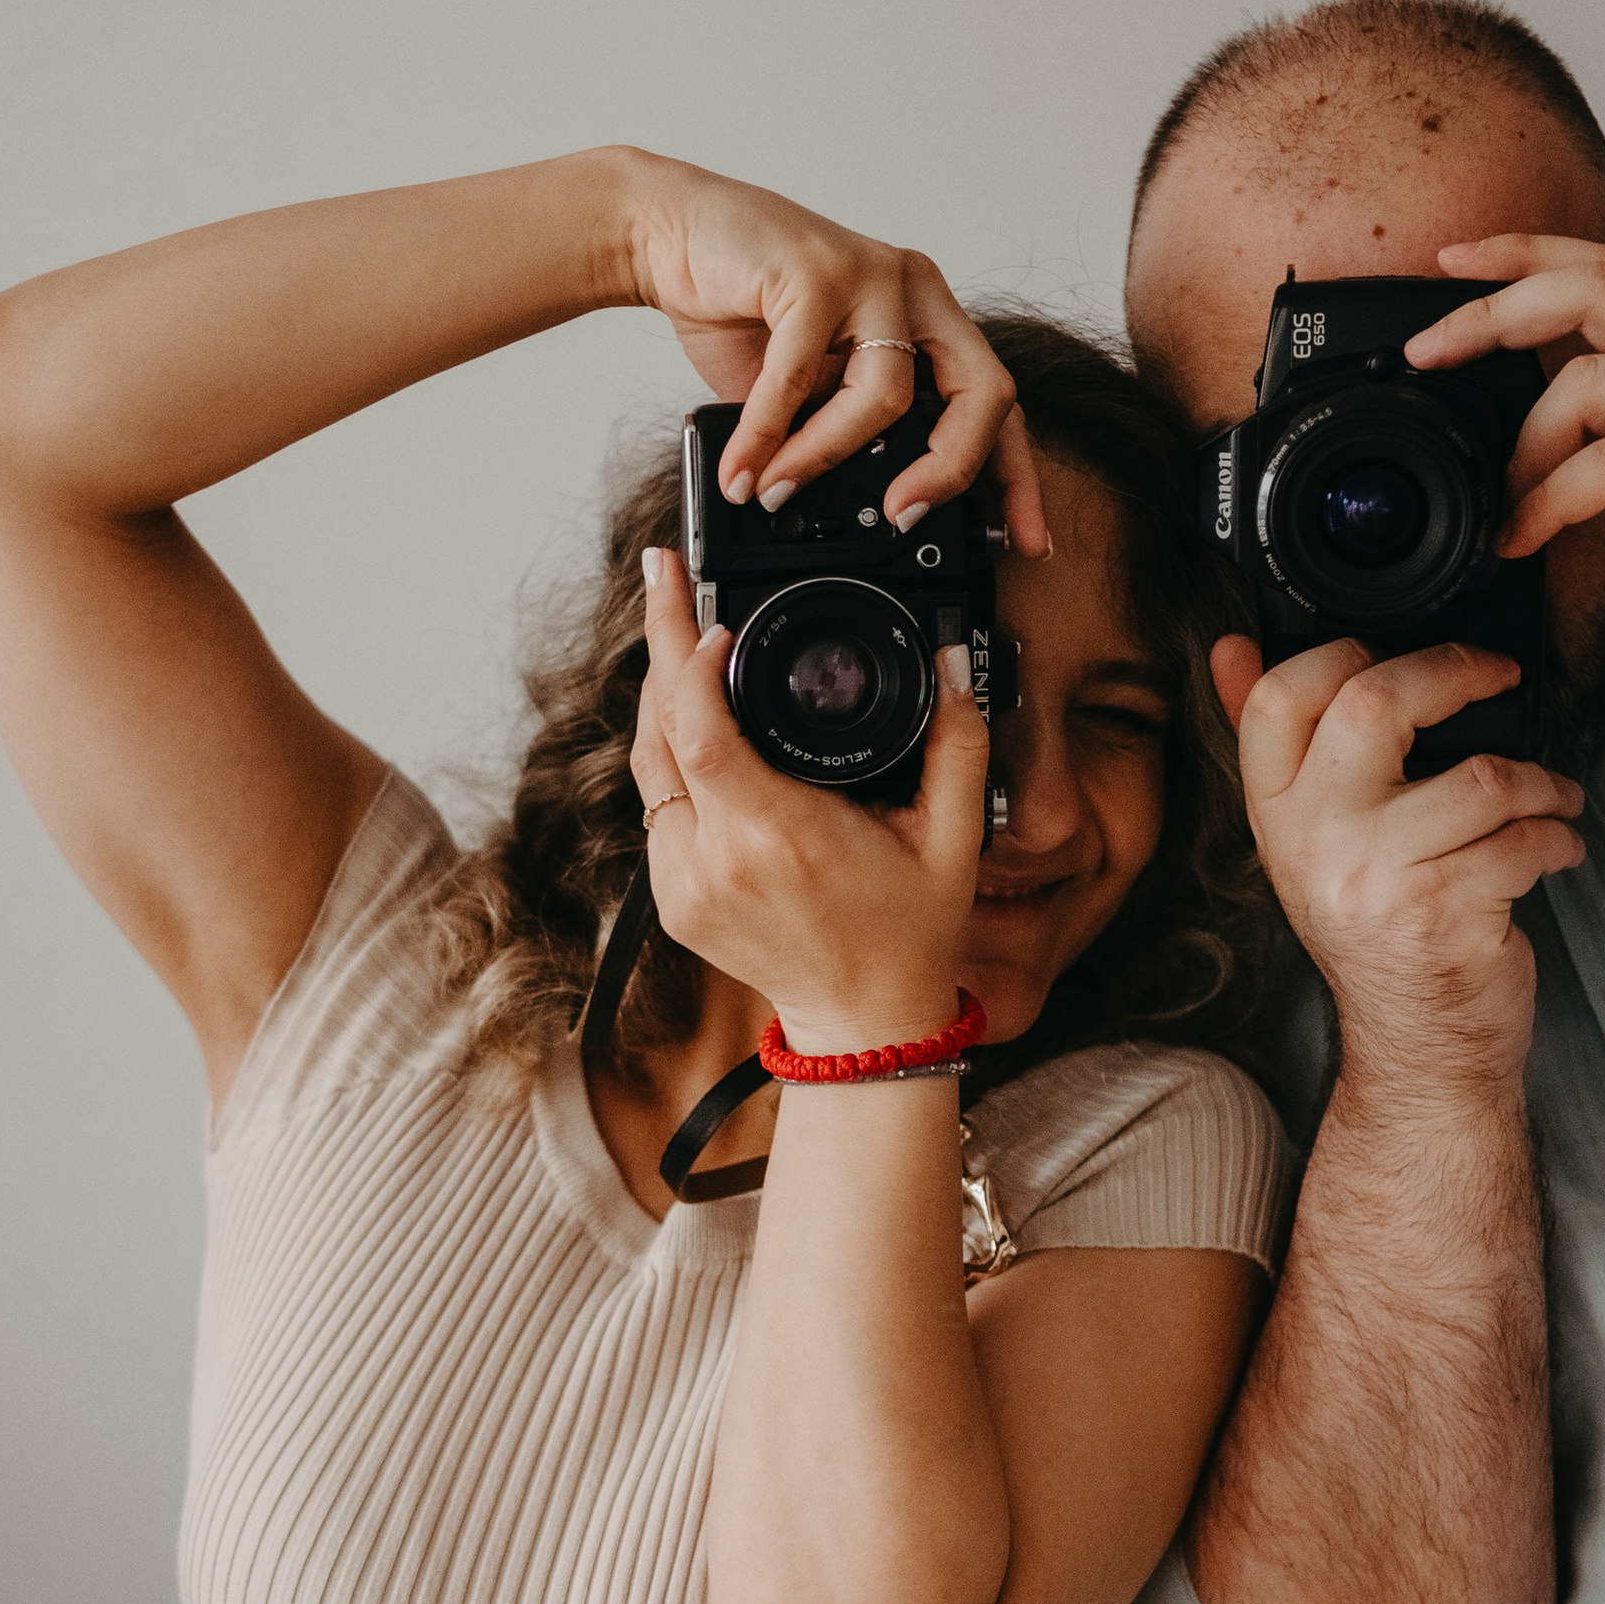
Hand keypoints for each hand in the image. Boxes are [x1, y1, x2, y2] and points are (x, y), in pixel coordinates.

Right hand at [610, 150, 1051, 556]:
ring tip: (776, 491)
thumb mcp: (811, 387)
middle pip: (982, 393)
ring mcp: (872, 275)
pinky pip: (803, 378)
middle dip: (953, 470)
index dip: (1015, 479)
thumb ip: (845, 434)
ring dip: (825, 460)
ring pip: (888, 396)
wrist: (667, 233)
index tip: (1028, 542)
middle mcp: (915, 290)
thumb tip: (869, 514)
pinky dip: (767, 437)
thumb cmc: (741, 308)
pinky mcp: (817, 270)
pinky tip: (743, 470)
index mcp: (927, 317)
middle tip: (904, 518)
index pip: (995, 403)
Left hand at [632, 547, 990, 1050]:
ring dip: (659, 696)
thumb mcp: (953, 837)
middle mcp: (719, 862)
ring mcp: (685, 886)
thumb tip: (948, 662)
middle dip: (658, 646)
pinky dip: (670, 753)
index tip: (703, 612)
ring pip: (646, 765)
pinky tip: (692, 716)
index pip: (700, 732)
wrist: (864, 1024)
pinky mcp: (671, 902)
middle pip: (657, 731)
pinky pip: (657, 806)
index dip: (688, 662)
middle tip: (663, 578)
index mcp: (781, 839)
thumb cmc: (909, 933)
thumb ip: (957, 743)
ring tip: (677, 632)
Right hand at [1213, 634, 1585, 1098]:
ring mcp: (1375, 881)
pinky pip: (1521, 839)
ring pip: (1481, 777)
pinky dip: (1557, 836)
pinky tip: (1553, 846)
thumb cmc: (1381, 934)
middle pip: (1374, 704)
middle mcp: (1313, 844)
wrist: (1418, 1049)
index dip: (1341, 653)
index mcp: (1276, 816)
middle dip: (1457, 671)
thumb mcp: (1315, 841)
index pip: (1274, 699)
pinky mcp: (1441, 915)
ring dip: (1540, 780)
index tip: (1392, 650)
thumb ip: (1281, 746)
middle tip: (1496, 675)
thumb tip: (1232, 650)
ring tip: (1549, 795)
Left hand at [1412, 234, 1604, 701]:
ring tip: (1502, 508)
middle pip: (1596, 287)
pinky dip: (1552, 501)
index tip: (1452, 262)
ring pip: (1594, 378)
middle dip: (1495, 311)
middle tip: (1428, 353)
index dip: (1526, 254)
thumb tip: (1580, 391)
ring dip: (1523, 447)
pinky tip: (1526, 538)